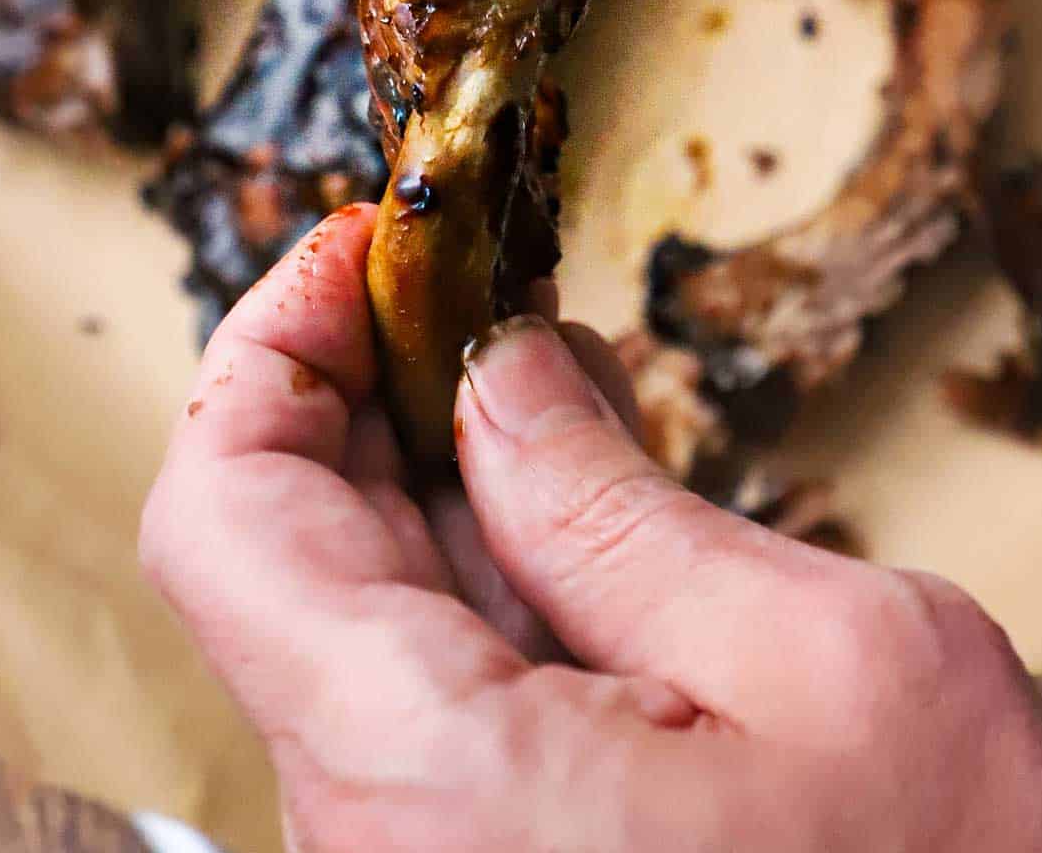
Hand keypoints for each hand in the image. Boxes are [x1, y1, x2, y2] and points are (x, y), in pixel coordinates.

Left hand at [140, 206, 1041, 850]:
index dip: (271, 348)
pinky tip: (571, 472)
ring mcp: (434, 849)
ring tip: (531, 354)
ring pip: (366, 604)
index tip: (360, 249)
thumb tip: (496, 376)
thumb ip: (616, 510)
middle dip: (368, 379)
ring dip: (439, 457)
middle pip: (286, 546)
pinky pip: (439, 673)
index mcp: (434, 777)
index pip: (222, 515)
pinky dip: (492, 548)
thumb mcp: (819, 658)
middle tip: (460, 273)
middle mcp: (388, 832)